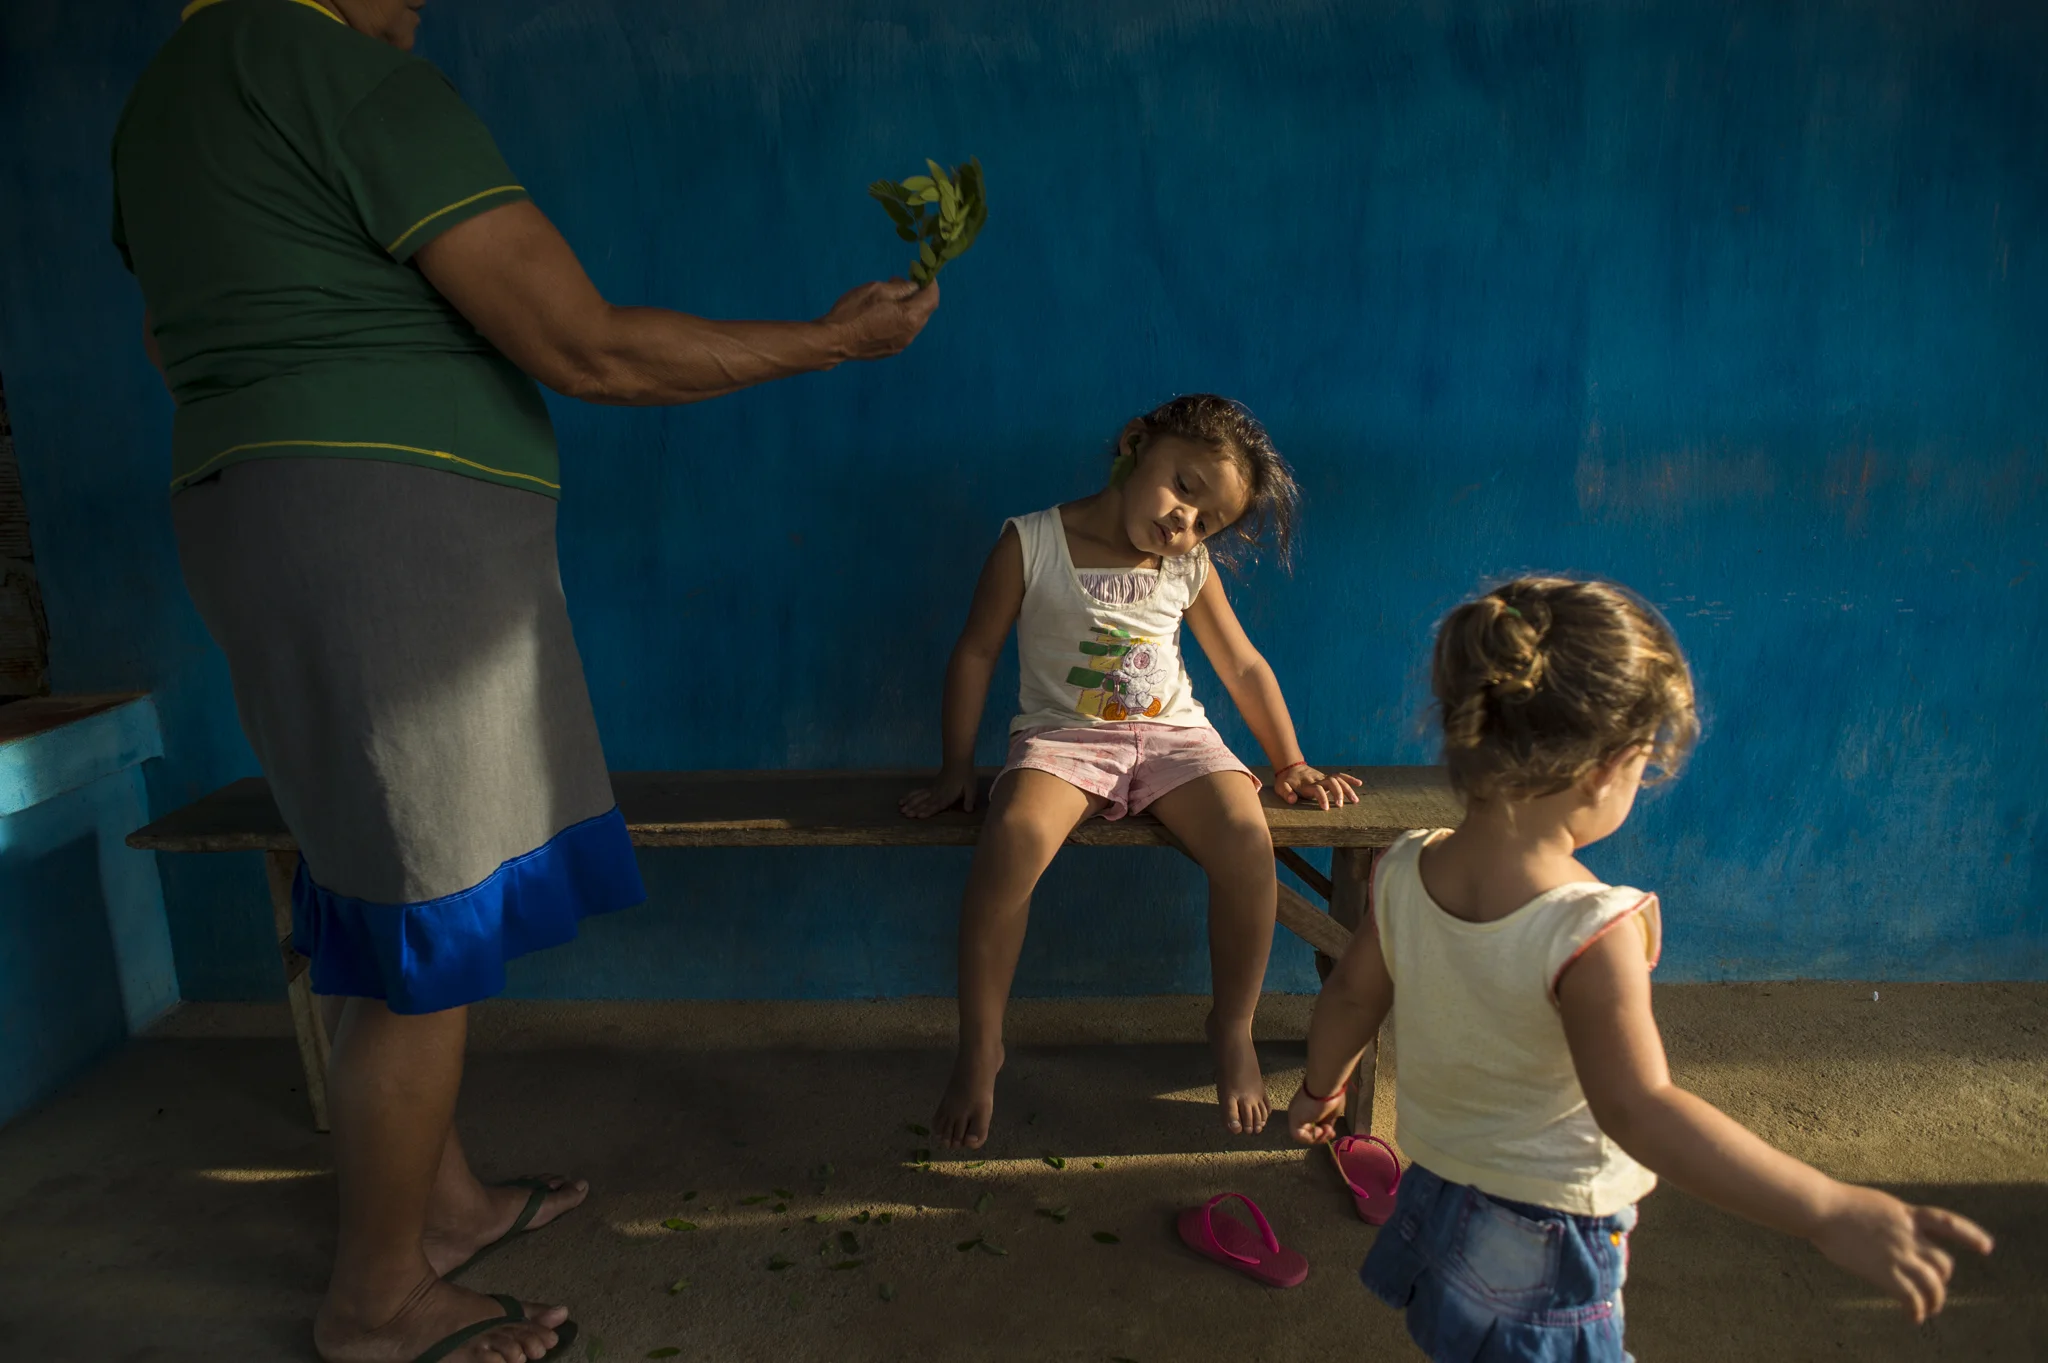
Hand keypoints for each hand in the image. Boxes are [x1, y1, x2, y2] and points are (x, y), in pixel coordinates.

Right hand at [820, 278, 939, 360]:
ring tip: (891, 298)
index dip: (930, 283)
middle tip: (903, 282)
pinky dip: (901, 319)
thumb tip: (912, 285)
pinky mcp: (891, 350)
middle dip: (919, 295)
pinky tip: (885, 313)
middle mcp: (911, 333)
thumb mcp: (877, 290)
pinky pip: (903, 331)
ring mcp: (901, 344)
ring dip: (909, 308)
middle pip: (925, 311)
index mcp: (910, 317)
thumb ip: (900, 287)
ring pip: (914, 322)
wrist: (834, 341)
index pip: (932, 298)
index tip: (922, 274)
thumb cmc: (853, 312)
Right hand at [900, 764, 978, 818]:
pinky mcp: (930, 787)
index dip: (928, 811)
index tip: (919, 815)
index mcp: (948, 796)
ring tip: (901, 809)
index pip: (937, 805)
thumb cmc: (966, 777)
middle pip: (925, 802)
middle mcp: (938, 794)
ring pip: (920, 797)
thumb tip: (969, 810)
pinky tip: (902, 800)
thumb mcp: (972, 789)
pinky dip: (910, 796)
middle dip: (915, 808)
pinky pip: (918, 792)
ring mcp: (933, 790)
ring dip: (910, 803)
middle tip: (906, 814)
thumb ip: (969, 799)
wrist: (958, 763)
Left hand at [1273, 763, 1362, 809]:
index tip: (1325, 808)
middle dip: (1338, 793)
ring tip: (1355, 801)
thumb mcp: (1280, 787)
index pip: (1317, 790)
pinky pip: (1340, 776)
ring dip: (1348, 789)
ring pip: (1338, 780)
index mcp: (1307, 785)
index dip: (1322, 798)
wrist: (1290, 766)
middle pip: (1331, 783)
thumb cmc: (1285, 780)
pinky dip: (1350, 779)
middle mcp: (1317, 780)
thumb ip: (1286, 793)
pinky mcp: (1327, 777)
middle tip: (1340, 805)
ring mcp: (1323, 778)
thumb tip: (1292, 800)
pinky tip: (1359, 783)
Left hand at [1286, 1083, 1347, 1145]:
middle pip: (1306, 1130)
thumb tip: (1327, 1131)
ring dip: (1316, 1137)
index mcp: (1306, 1106)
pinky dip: (1309, 1137)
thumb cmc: (1331, 1094)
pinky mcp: (1293, 1118)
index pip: (1311, 1123)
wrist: (1327, 1085)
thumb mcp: (1331, 1111)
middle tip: (1331, 1132)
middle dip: (1321, 1135)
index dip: (1321, 1131)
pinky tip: (1319, 1130)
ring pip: (1302, 1134)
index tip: (1332, 1130)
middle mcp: (1299, 1110)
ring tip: (1326, 1130)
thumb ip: (1327, 1122)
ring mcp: (1295, 1114)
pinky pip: (1297, 1135)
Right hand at [1809, 1184, 1992, 1322]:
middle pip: (1943, 1263)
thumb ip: (1894, 1220)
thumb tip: (1897, 1234)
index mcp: (1907, 1214)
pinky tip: (1912, 1317)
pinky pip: (1911, 1298)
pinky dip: (1916, 1311)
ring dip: (1934, 1301)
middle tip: (1932, 1290)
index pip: (1949, 1223)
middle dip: (1940, 1279)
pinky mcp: (1885, 1271)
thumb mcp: (1877, 1205)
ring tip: (1927, 1310)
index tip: (1987, 1248)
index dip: (1970, 1236)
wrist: (1822, 1208)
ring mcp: (1899, 1253)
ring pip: (1933, 1284)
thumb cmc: (1839, 1205)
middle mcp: (1910, 1235)